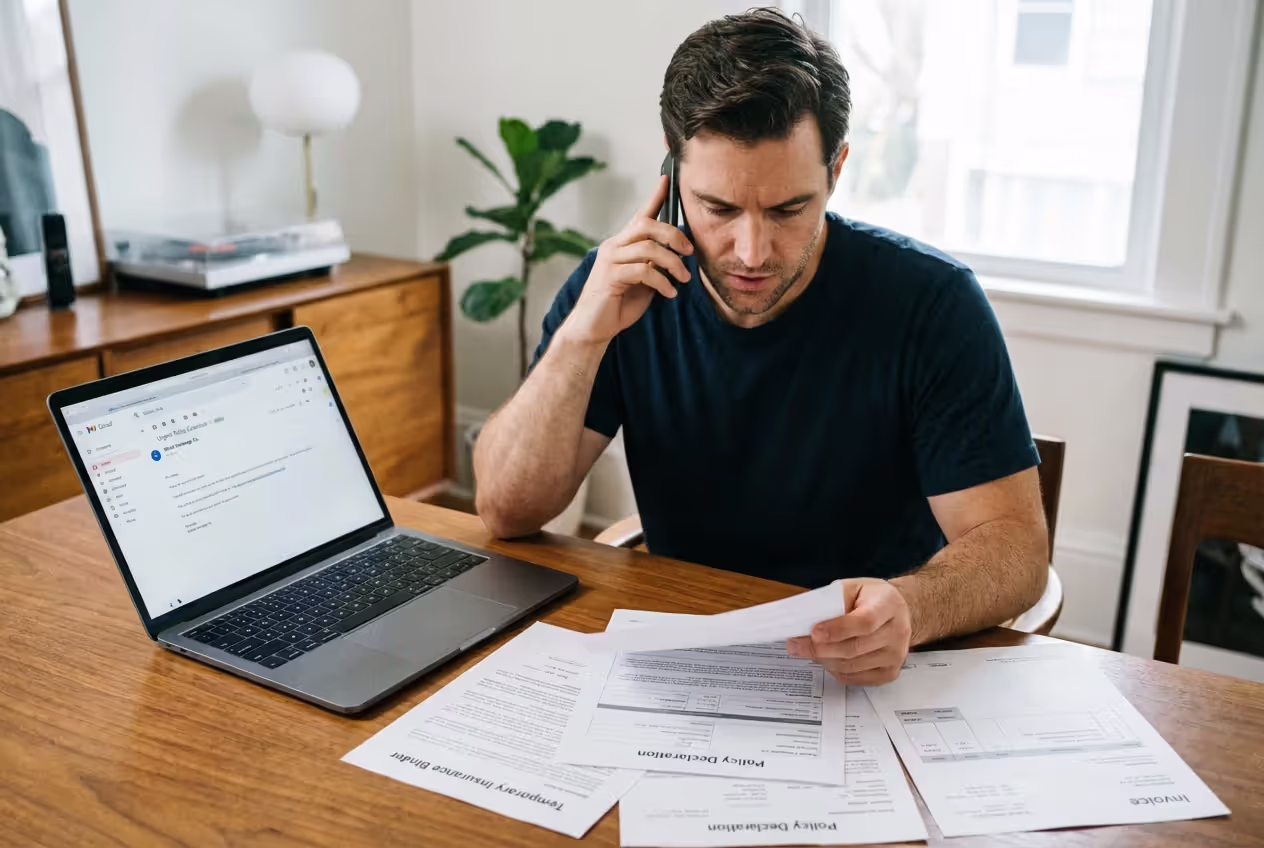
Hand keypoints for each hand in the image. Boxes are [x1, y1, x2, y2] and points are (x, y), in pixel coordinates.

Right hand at [557, 176, 693, 345]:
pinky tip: (669, 293)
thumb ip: (655, 265)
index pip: (640, 215)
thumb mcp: (643, 281)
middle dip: (673, 235)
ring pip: (648, 248)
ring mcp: (610, 260)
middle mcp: (614, 246)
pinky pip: (644, 271)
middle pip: (647, 226)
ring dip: (672, 264)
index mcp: (622, 244)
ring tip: (683, 279)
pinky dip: (662, 282)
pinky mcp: (610, 276)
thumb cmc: (618, 304)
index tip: (667, 180)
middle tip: (689, 252)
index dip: (654, 197)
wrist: (594, 327)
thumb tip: (678, 258)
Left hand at [785, 578, 912, 684]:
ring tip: (808, 650)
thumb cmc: (871, 598)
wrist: (899, 612)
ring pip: (851, 666)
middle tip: (795, 645)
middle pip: (854, 648)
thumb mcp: (853, 587)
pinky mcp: (889, 673)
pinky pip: (855, 678)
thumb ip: (832, 601)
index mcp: (888, 605)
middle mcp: (897, 632)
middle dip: (819, 649)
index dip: (837, 629)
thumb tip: (805, 619)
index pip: (865, 622)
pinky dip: (835, 670)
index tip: (814, 632)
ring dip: (824, 660)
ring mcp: (895, 656)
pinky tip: (826, 658)